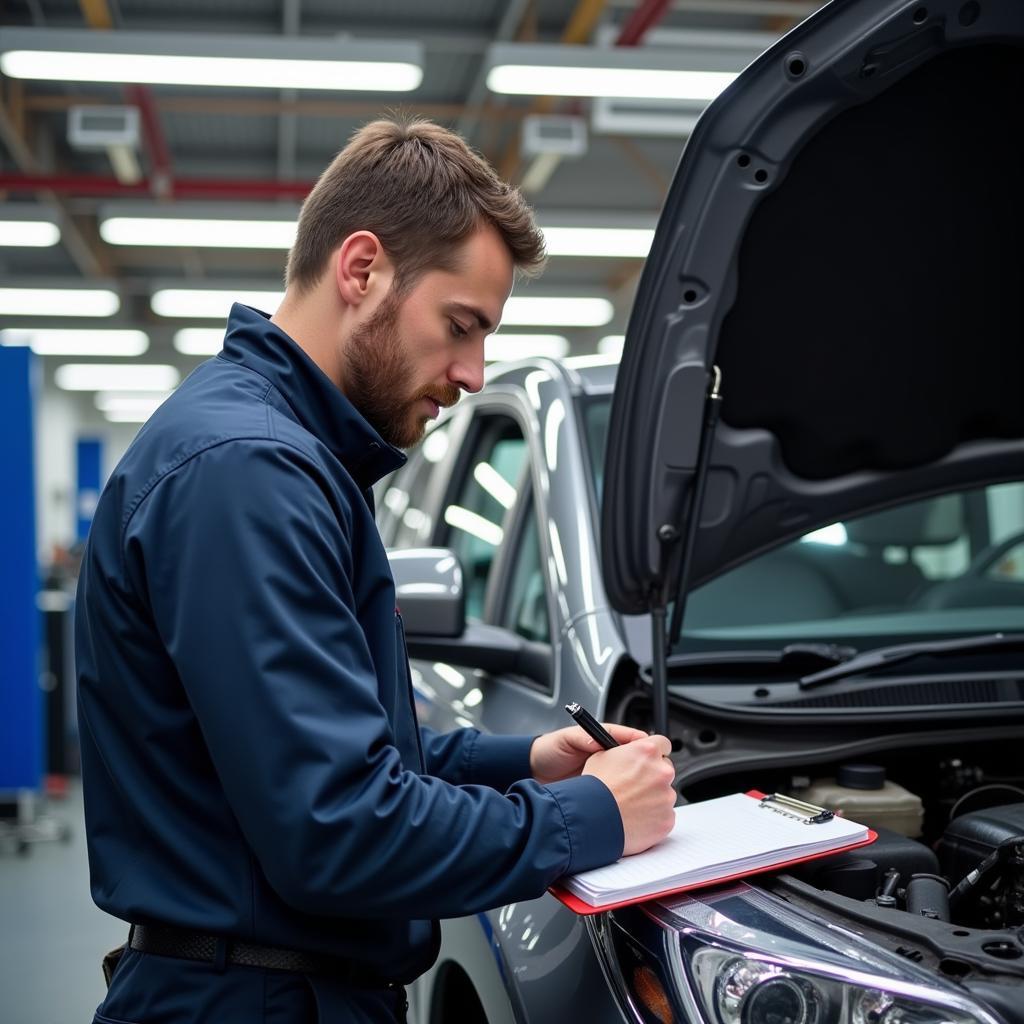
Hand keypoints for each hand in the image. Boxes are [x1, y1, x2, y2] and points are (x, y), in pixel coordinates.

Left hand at [529, 723, 648, 784]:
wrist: (535, 771)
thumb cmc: (550, 751)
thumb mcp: (566, 740)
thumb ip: (581, 737)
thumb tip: (597, 740)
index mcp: (604, 739)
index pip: (633, 739)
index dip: (645, 745)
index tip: (651, 752)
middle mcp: (609, 755)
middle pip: (638, 760)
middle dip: (646, 766)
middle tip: (648, 773)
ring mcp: (608, 773)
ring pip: (633, 777)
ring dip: (638, 783)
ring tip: (638, 788)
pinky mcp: (603, 789)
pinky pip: (621, 791)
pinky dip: (626, 796)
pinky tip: (626, 801)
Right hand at [582, 735, 676, 855]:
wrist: (594, 818)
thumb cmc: (595, 788)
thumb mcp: (602, 756)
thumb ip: (625, 752)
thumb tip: (629, 753)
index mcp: (647, 751)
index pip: (663, 744)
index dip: (655, 753)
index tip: (650, 759)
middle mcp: (662, 772)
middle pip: (666, 770)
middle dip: (654, 776)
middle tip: (636, 785)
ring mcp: (667, 796)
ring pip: (665, 794)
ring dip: (654, 797)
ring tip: (631, 804)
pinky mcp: (667, 818)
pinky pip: (665, 815)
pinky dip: (654, 816)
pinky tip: (636, 817)